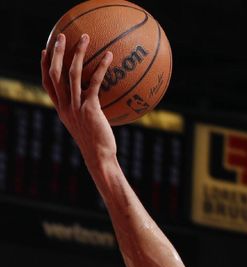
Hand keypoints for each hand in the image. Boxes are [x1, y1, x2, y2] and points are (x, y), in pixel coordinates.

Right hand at [41, 33, 116, 167]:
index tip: (46, 51)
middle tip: (61, 36)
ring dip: (77, 53)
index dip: (45, 66)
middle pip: (55, 73)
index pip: (48, 84)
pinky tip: (108, 56)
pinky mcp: (90, 108)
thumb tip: (98, 104)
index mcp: (61, 110)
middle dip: (57, 53)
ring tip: (84, 37)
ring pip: (72, 73)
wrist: (99, 157)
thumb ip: (87, 112)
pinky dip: (100, 67)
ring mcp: (76, 106)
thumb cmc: (98, 144)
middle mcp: (65, 106)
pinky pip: (94, 82)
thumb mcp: (87, 127)